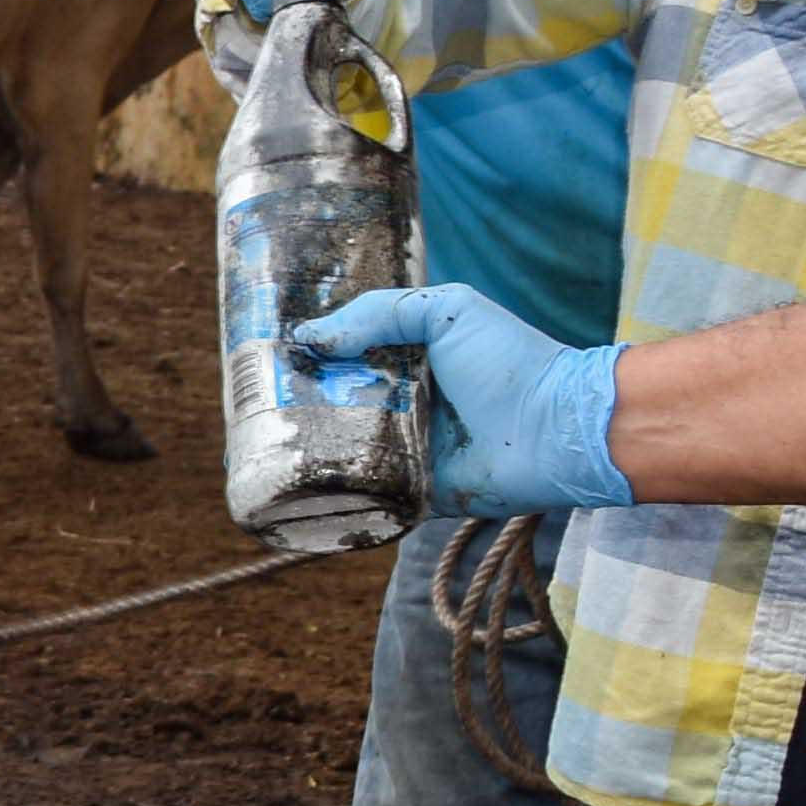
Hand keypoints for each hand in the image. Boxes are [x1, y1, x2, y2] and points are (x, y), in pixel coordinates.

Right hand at [288, 284, 629, 513]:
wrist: (555, 429)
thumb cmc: (508, 363)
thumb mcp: (447, 310)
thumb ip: (379, 313)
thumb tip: (310, 337)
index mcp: (412, 361)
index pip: (348, 358)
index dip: (309, 358)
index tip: (263, 359)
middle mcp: (405, 405)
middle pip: (335, 405)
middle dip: (294, 406)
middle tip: (250, 405)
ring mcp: (407, 451)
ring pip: (341, 451)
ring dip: (306, 450)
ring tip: (258, 447)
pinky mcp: (412, 492)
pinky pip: (365, 495)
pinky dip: (334, 494)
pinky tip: (290, 487)